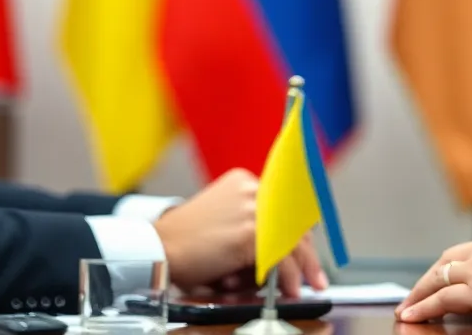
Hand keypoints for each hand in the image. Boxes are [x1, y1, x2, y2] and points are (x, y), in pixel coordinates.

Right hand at [152, 168, 327, 293]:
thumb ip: (250, 225)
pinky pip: (278, 257)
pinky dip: (286, 277)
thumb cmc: (184, 241)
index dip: (297, 233)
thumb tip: (283, 251)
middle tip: (314, 275)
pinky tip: (287, 289)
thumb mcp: (221, 220)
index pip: (282, 209)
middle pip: (292, 222)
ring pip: (290, 240)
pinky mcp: (248, 232)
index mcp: (244, 183)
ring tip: (304, 287)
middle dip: (305, 253)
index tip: (306, 249)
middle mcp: (252, 190)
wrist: (157, 248)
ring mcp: (252, 209)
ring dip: (301, 268)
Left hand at [394, 226, 471, 327]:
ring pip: (438, 280)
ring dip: (418, 295)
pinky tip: (412, 316)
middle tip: (416, 294)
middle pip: (446, 262)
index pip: (467, 252)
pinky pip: (441, 301)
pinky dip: (423, 308)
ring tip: (407, 309)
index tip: (443, 277)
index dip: (452, 266)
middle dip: (428, 279)